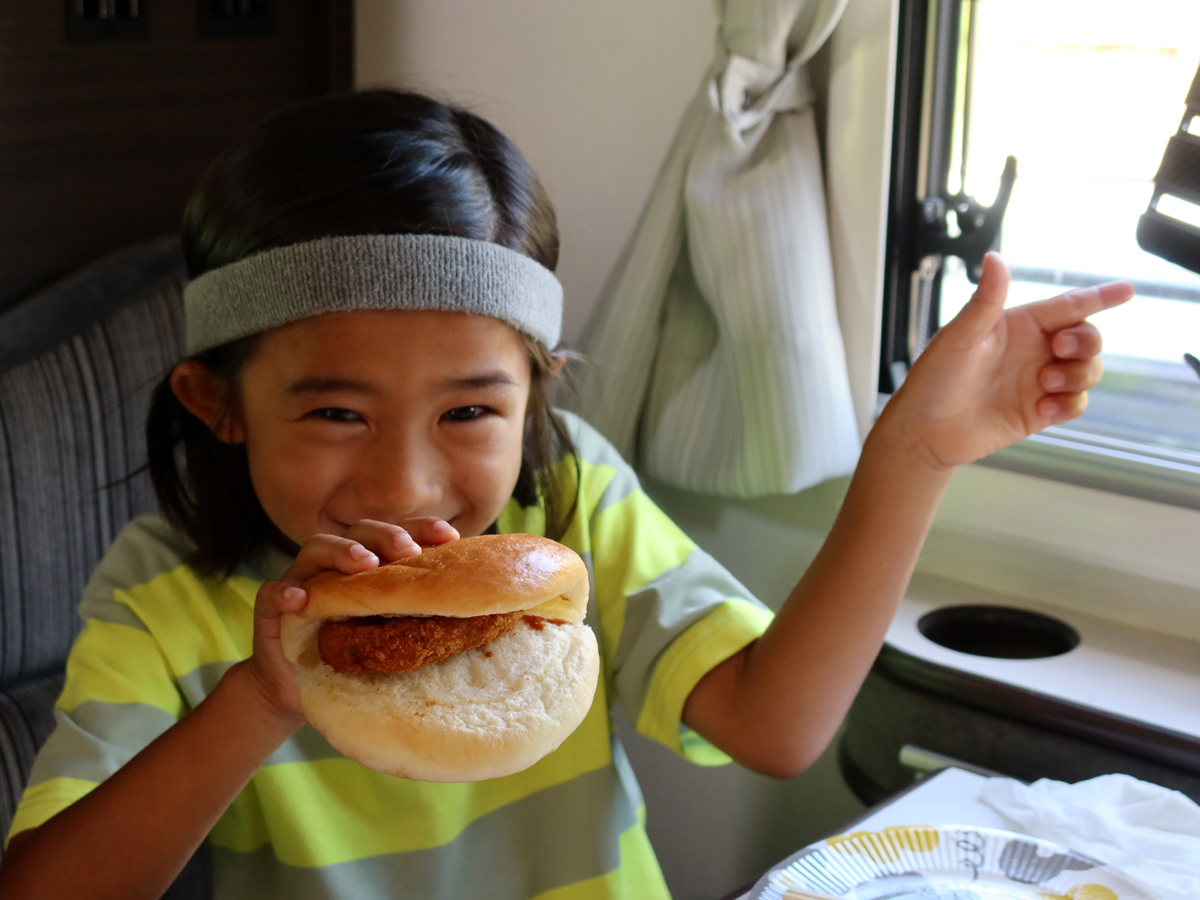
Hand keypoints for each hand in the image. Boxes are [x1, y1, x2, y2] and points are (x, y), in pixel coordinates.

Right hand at [236, 518, 459, 726]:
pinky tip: (297, 598)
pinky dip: (284, 592)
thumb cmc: (354, 657)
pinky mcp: (273, 608)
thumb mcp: (392, 637)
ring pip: (316, 549)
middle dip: (385, 536)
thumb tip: (477, 615)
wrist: (299, 689)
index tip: (450, 535)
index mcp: (369, 565)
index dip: (421, 528)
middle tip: (407, 551)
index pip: (397, 535)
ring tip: (361, 564)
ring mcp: (303, 581)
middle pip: (359, 532)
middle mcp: (336, 565)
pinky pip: (272, 592)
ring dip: (341, 553)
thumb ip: (418, 616)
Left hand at [882, 252, 1133, 469]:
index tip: (1127, 290)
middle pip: (1087, 337)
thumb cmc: (932, 381)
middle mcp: (1032, 350)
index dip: (1100, 297)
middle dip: (1086, 341)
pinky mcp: (1038, 412)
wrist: (923, 433)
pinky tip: (1044, 409)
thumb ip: (985, 301)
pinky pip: (1075, 404)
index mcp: (1016, 325)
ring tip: (1045, 382)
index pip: (1067, 305)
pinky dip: (1069, 405)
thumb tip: (994, 257)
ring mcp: (1038, 382)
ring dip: (1079, 375)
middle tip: (1061, 350)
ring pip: (1088, 371)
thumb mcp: (958, 338)